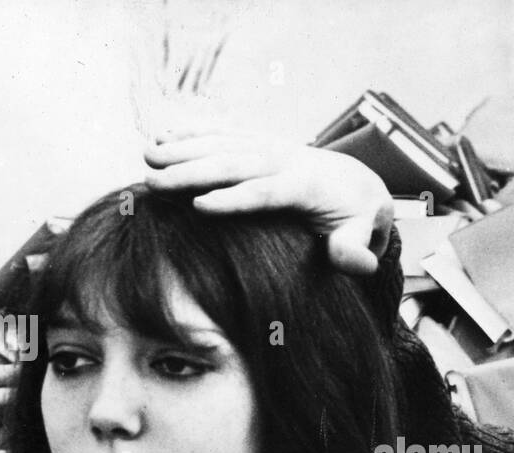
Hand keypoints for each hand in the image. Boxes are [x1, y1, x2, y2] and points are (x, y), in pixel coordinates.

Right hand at [144, 131, 393, 274]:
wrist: (360, 183)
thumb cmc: (358, 218)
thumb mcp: (366, 237)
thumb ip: (357, 251)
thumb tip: (351, 259)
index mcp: (307, 186)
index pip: (268, 191)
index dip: (235, 199)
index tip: (199, 206)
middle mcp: (286, 159)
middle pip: (235, 162)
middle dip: (193, 171)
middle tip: (153, 182)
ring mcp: (271, 147)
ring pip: (224, 143)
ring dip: (184, 147)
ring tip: (147, 156)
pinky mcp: (259, 142)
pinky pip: (224, 133)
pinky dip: (193, 132)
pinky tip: (162, 135)